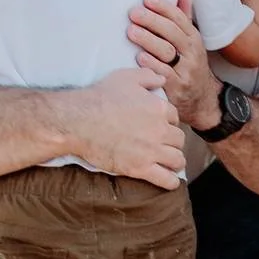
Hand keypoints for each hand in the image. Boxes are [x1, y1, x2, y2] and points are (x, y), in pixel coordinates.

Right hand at [62, 70, 185, 186]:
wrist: (79, 121)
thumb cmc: (100, 97)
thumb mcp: (126, 77)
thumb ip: (148, 76)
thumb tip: (162, 79)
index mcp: (159, 108)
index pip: (175, 117)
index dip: (168, 121)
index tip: (160, 125)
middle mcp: (160, 130)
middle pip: (179, 139)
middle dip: (173, 141)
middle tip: (164, 143)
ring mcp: (151, 150)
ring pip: (177, 160)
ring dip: (175, 161)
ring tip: (169, 162)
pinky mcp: (140, 168)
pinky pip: (166, 179)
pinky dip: (171, 182)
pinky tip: (170, 180)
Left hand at [126, 0, 219, 129]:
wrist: (202, 100)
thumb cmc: (190, 66)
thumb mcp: (191, 43)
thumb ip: (185, 20)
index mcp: (194, 39)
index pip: (180, 18)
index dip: (163, 7)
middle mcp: (193, 53)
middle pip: (172, 33)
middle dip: (152, 21)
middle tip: (134, 13)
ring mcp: (186, 71)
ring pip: (167, 52)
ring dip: (148, 40)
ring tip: (131, 31)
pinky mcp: (177, 88)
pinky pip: (164, 74)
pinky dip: (151, 65)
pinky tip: (139, 57)